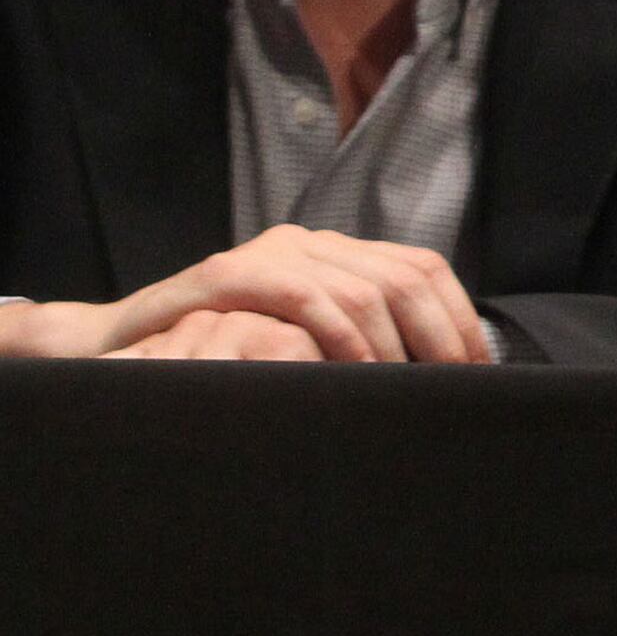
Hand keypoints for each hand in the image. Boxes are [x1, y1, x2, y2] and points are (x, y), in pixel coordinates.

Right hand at [104, 225, 491, 363]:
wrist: (118, 347)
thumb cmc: (219, 355)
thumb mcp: (300, 342)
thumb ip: (356, 340)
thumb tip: (435, 375)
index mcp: (338, 254)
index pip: (423, 269)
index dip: (458, 317)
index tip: (479, 369)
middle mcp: (311, 244)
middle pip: (405, 277)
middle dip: (439, 335)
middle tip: (451, 386)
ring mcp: (271, 254)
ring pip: (363, 289)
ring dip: (392, 346)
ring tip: (403, 391)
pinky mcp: (229, 275)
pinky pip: (306, 299)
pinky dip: (340, 339)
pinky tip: (355, 372)